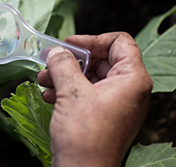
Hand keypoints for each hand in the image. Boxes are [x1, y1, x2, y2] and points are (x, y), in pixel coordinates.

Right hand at [37, 32, 152, 166]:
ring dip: (64, 75)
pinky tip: (48, 94)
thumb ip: (63, 64)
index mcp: (132, 79)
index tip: (69, 44)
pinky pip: (86, 92)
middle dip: (71, 60)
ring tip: (43, 79)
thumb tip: (57, 51)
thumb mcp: (71, 92)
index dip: (93, 39)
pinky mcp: (103, 114)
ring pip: (90, 76)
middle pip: (101, 59)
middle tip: (50, 60)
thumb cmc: (85, 136)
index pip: (119, 42)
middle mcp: (128, 89)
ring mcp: (115, 103)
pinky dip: (67, 90)